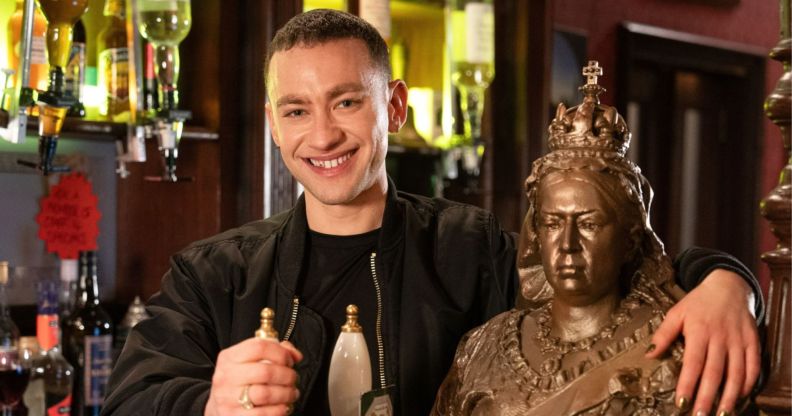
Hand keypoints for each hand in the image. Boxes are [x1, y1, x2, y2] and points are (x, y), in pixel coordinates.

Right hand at [205, 338, 302, 415]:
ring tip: (292, 393)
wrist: (217, 406)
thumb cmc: (239, 380)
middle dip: (288, 376)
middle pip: (266, 372)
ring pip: (266, 394)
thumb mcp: (249, 360)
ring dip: (286, 394)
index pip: (259, 347)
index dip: (281, 353)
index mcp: (229, 357)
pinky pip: (262, 414)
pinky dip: (279, 410)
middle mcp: (226, 376)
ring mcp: (228, 398)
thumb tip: (295, 355)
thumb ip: (274, 351)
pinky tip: (284, 407)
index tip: (289, 361)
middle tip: (294, 379)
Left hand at [647, 269, 759, 414]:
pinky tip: (741, 396)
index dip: (687, 384)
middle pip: (714, 372)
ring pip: (736, 372)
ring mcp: (738, 340)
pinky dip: (749, 382)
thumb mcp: (676, 312)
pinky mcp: (752, 341)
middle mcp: (720, 338)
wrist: (728, 285)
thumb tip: (649, 354)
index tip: (681, 402)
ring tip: (721, 413)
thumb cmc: (698, 302)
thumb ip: (663, 334)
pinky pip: (753, 365)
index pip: (693, 363)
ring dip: (730, 395)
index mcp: (698, 331)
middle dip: (707, 397)